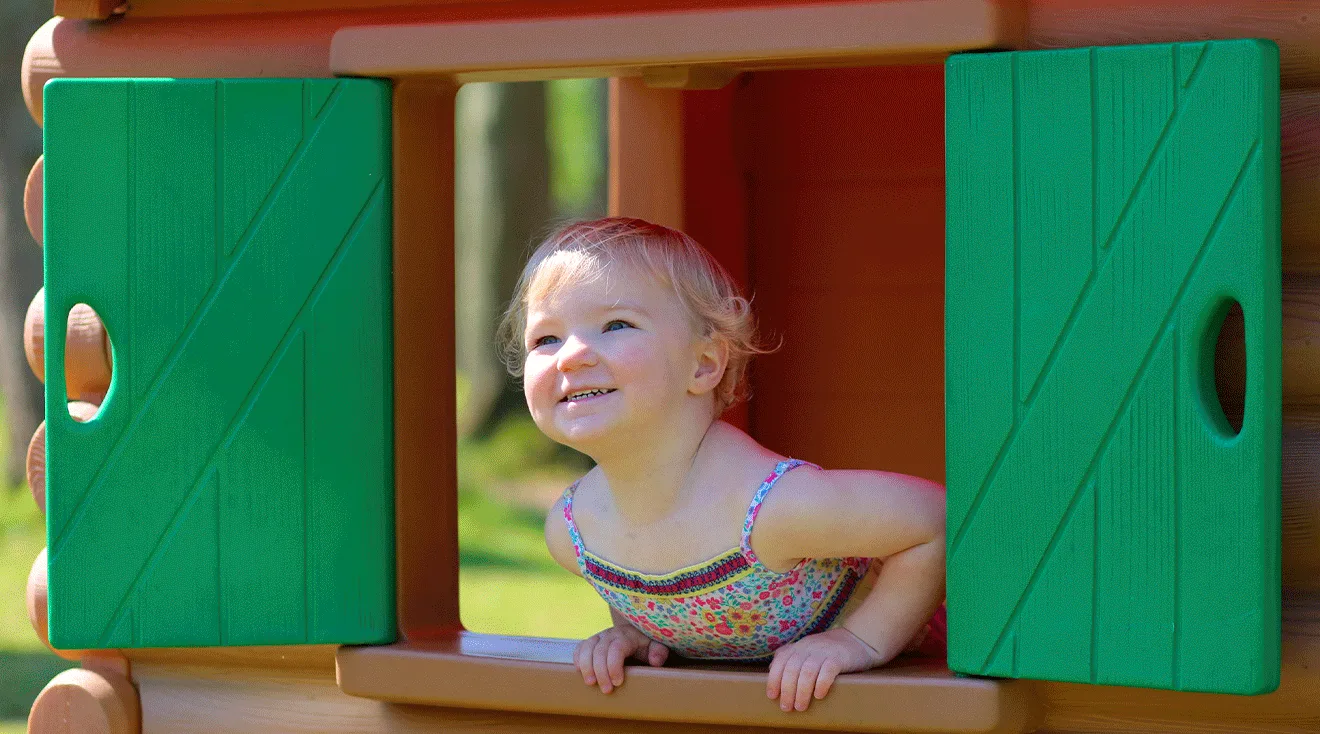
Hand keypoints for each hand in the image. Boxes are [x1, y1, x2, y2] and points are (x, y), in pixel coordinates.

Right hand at [574, 624, 669, 693]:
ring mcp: (600, 637)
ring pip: (587, 647)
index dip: (614, 666)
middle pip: (600, 650)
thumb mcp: (657, 646)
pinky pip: (581, 647)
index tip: (617, 682)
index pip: (616, 648)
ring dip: (586, 666)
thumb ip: (659, 652)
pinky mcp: (592, 642)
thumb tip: (655, 660)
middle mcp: (611, 634)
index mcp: (628, 636)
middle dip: (600, 671)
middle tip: (606, 690)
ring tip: (590, 683)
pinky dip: (578, 659)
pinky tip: (580, 672)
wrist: (637, 633)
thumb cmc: (647, 644)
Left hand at [766, 627, 883, 711]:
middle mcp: (808, 647)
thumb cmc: (828, 650)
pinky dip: (821, 684)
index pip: (780, 660)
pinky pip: (828, 670)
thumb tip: (771, 671)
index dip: (774, 678)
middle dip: (787, 690)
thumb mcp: (807, 649)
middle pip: (792, 668)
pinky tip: (819, 695)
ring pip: (807, 671)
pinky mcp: (839, 657)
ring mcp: (823, 651)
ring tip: (800, 707)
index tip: (772, 696)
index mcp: (798, 646)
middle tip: (787, 707)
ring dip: (801, 691)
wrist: (857, 639)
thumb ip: (790, 657)